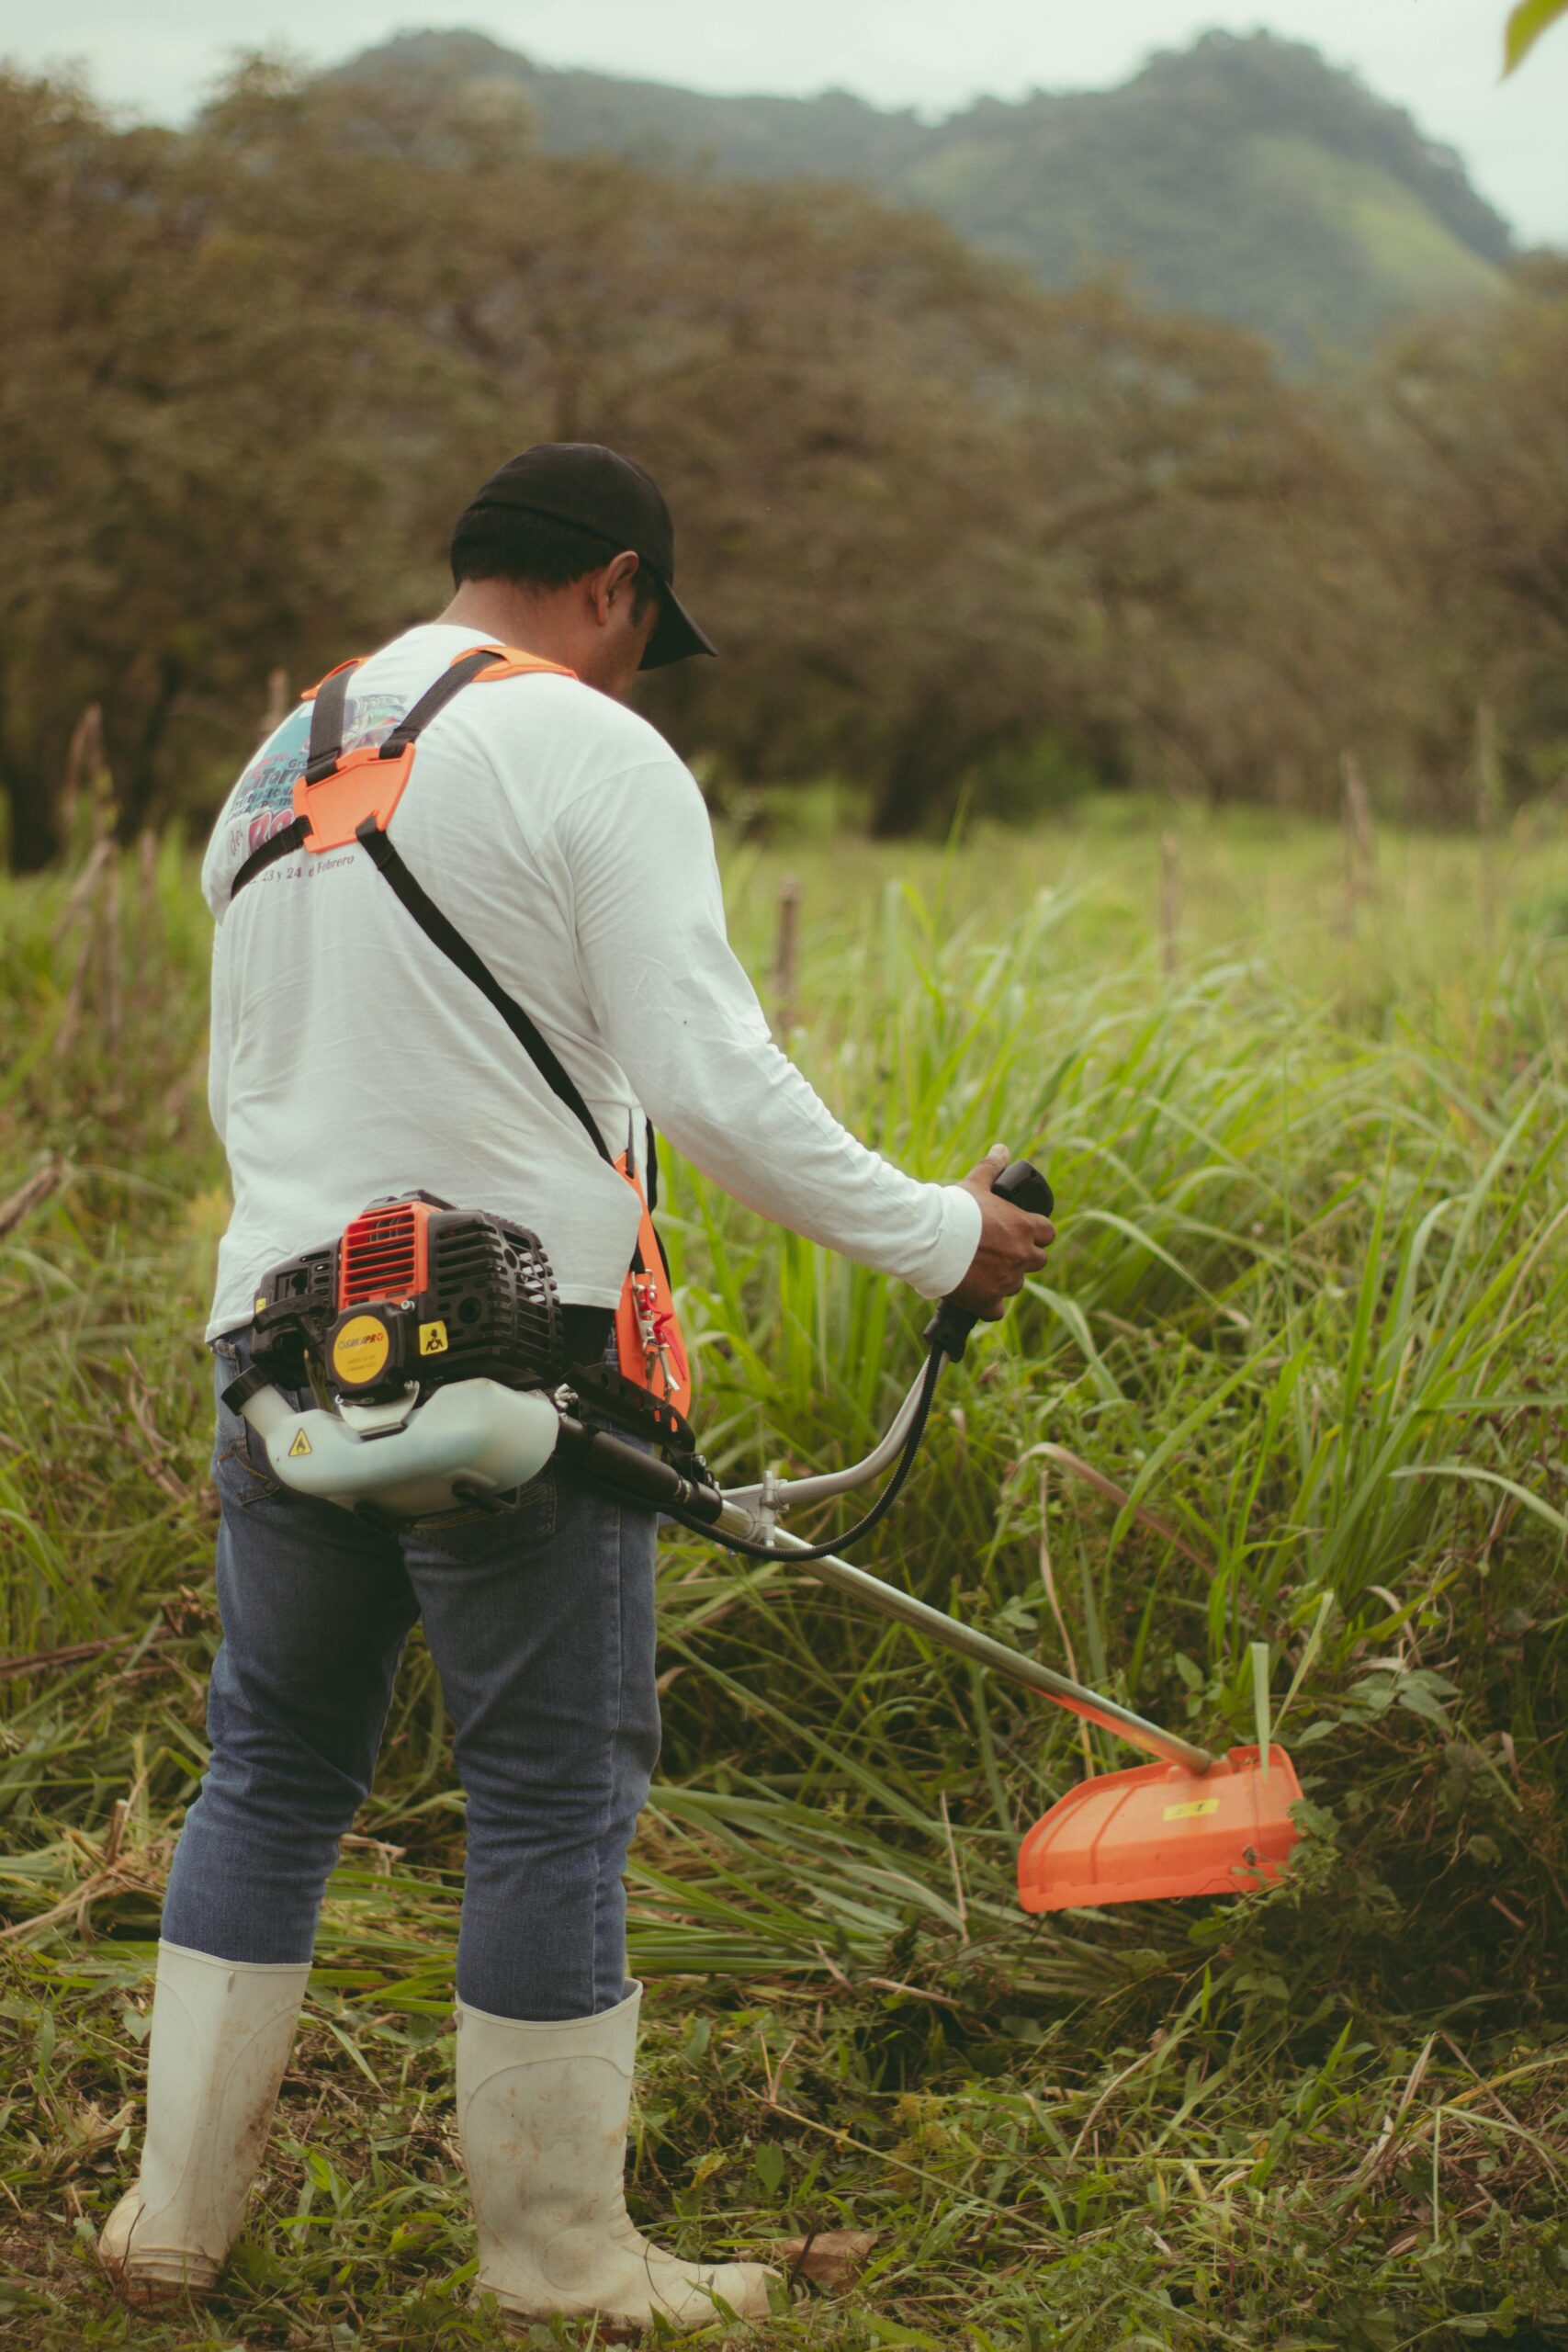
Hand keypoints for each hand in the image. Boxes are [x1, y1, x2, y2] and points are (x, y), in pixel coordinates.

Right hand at [948, 1144, 1054, 1319]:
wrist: (928, 1238)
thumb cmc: (954, 1209)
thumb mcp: (976, 1184)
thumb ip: (992, 1168)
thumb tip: (1002, 1149)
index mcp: (1025, 1227)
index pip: (1048, 1233)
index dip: (1036, 1233)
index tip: (1022, 1233)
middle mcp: (1022, 1256)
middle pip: (1037, 1261)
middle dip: (1023, 1257)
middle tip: (1001, 1251)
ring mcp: (1007, 1281)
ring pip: (1016, 1285)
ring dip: (1004, 1279)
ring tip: (982, 1270)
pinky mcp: (987, 1300)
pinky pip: (996, 1310)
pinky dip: (987, 1305)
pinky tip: (976, 1296)